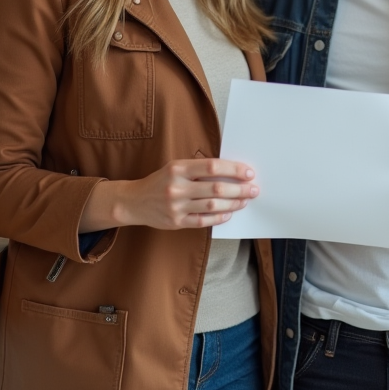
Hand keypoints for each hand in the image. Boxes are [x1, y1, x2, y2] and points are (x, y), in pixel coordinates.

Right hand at [80, 158, 257, 231]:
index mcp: (178, 168)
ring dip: (233, 203)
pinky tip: (229, 213)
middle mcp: (177, 187)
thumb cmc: (161, 181)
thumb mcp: (176, 167)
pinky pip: (203, 221)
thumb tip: (231, 171)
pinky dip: (219, 217)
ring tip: (245, 201)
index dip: (233, 169)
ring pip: (212, 205)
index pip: (212, 167)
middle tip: (254, 189)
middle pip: (216, 188)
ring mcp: (176, 206)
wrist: (134, 201)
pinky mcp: (176, 222)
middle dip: (239, 189)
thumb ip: (199, 169)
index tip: (248, 173)